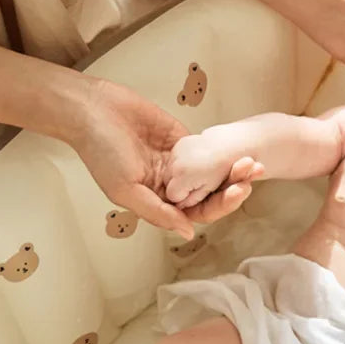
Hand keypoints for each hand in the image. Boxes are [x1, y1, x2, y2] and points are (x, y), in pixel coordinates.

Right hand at [73, 80, 259, 238]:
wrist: (93, 110)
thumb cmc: (100, 151)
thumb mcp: (125, 189)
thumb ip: (157, 213)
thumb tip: (188, 232)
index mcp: (159, 203)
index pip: (197, 213)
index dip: (220, 206)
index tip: (238, 193)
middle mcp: (172, 187)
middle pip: (211, 194)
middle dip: (233, 187)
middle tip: (252, 174)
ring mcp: (179, 163)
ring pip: (213, 173)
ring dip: (233, 170)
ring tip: (250, 162)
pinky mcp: (182, 140)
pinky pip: (207, 151)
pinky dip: (223, 151)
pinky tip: (238, 148)